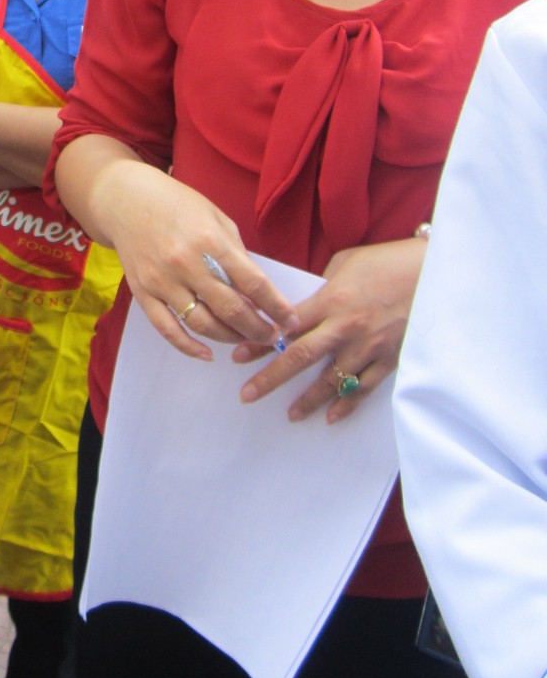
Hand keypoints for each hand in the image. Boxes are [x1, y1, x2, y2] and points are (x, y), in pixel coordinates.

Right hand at [94, 159, 296, 359]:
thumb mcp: (216, 217)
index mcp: (210, 241)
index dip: (276, 307)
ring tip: (246, 340)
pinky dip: (189, 347)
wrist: (126, 200)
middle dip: (258, 329)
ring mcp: (162, 281)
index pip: (253, 283)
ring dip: (230, 338)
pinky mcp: (143, 293)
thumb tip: (256, 290)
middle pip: (231, 310)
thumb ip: (236, 253)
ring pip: (202, 324)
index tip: (290, 321)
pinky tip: (208, 354)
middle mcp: (186, 264)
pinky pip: (167, 329)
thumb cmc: (176, 204)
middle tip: (273, 337)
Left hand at [234, 238, 424, 421]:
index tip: (239, 358)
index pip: (286, 327)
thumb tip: (306, 304)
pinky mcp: (391, 359)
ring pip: (331, 381)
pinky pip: (364, 388)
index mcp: (331, 301)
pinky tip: (332, 416)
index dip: (260, 344)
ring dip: (308, 400)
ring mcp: (369, 347)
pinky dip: (347, 404)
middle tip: (248, 395)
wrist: (439, 273)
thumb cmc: (390, 261)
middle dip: (271, 379)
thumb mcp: (347, 263)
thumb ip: (323, 287)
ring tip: (290, 414)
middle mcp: (346, 328)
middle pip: (300, 358)